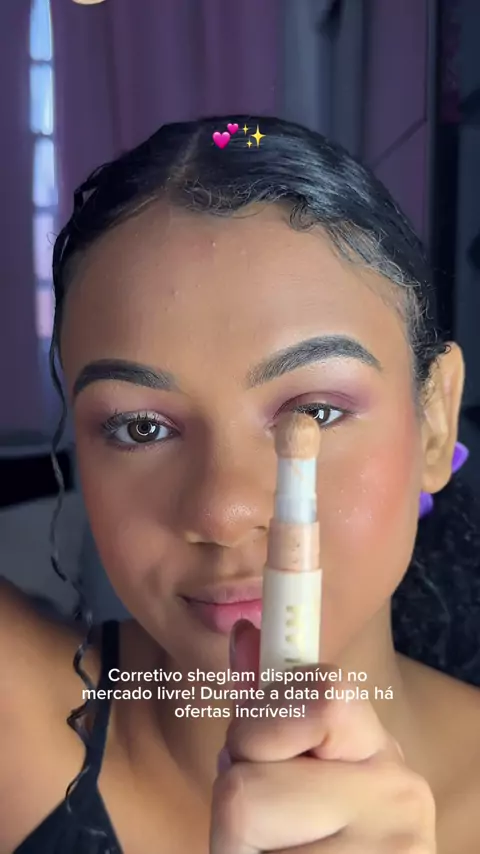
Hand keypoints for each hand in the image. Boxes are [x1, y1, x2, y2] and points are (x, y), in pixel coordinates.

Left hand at [210, 622, 435, 853]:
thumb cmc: (322, 834)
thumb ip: (272, 705)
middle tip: (269, 826)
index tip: (251, 748)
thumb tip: (243, 630)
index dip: (261, 725)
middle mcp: (398, 798)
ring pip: (237, 836)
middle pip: (244, 786)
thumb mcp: (304, 765)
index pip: (322, 693)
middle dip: (234, 805)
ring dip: (238, 853)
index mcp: (379, 750)